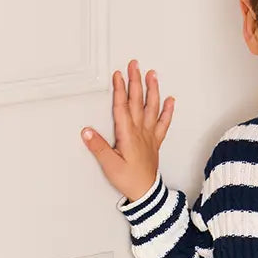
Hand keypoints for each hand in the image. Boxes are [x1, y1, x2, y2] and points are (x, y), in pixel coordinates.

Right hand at [80, 59, 174, 201]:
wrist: (146, 193)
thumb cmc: (129, 180)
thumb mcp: (109, 165)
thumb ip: (98, 147)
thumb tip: (86, 131)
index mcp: (128, 135)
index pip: (122, 107)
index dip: (120, 90)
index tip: (118, 74)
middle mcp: (140, 132)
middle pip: (137, 102)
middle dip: (135, 82)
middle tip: (134, 64)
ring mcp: (149, 136)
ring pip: (152, 108)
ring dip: (152, 90)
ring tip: (152, 74)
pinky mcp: (154, 142)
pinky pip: (163, 123)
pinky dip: (167, 111)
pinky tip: (170, 100)